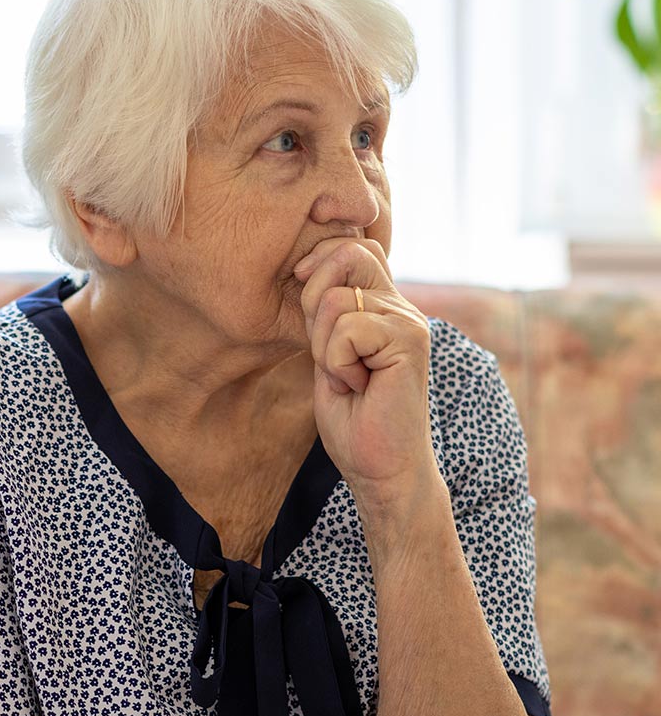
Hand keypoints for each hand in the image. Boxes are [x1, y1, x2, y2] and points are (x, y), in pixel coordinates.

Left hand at [293, 237, 435, 503]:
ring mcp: (409, 322)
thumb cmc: (353, 418)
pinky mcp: (409, 341)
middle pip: (348, 254)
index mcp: (384, 306)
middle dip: (313, 299)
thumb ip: (325, 313)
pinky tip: (360, 387)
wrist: (380, 467)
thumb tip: (308, 267)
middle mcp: (401, 307)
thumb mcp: (327, 354)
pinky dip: (337, 363)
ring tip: (348, 377)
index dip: (318, 262)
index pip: (352, 247)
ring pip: (336, 299)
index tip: (305, 296)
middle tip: (325, 351)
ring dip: (324, 346)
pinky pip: (347, 329)